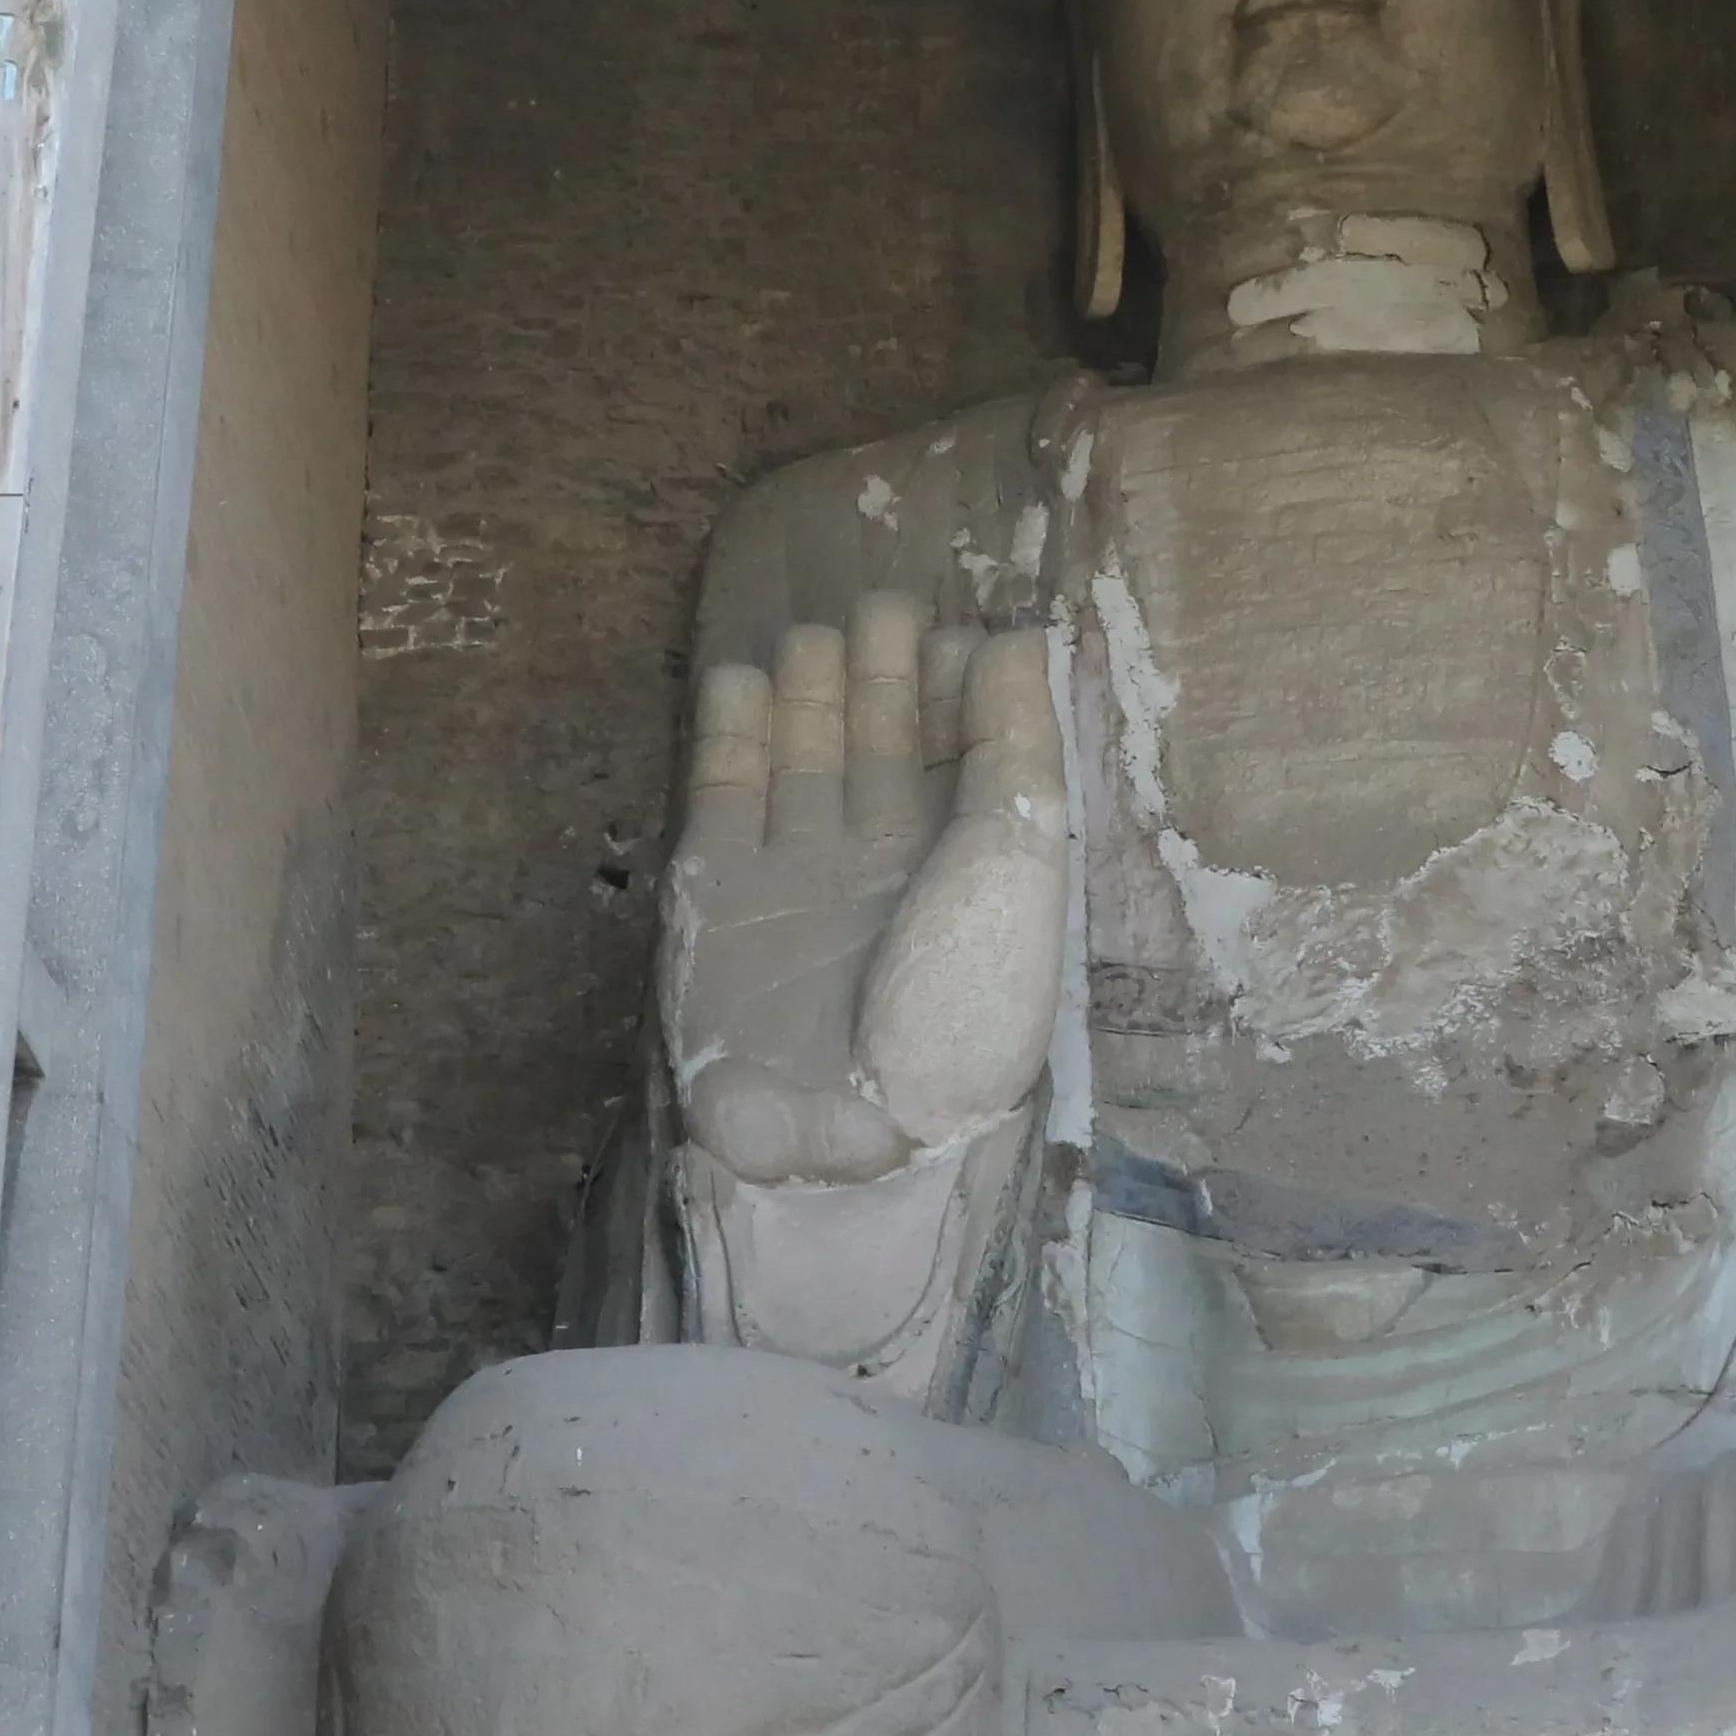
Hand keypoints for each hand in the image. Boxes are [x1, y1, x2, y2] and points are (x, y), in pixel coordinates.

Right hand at [666, 595, 1064, 1188]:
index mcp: (971, 865)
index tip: (956, 625)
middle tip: (883, 603)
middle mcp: (886, 864)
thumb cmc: (958, 994)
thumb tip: (1015, 639)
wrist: (849, 1132)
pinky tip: (746, 675)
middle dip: (883, 674)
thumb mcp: (1017, 862)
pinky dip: (733, 734)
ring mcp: (798, 874)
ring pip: (804, 757)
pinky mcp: (719, 891)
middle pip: (883, 743)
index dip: (958, 687)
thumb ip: (1016, 746)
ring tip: (819, 632)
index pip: (965, 750)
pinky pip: (726, 793)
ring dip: (812, 692)